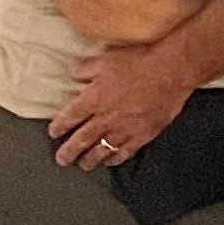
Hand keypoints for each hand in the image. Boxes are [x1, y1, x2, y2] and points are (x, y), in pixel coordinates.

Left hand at [50, 41, 190, 170]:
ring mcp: (124, 129)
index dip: (60, 125)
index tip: (54, 132)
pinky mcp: (142, 135)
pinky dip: (114, 159)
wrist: (170, 71)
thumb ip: (85, 69)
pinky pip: (124, 152)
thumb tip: (72, 74)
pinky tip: (110, 162)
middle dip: (69, 151)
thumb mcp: (105, 59)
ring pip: (102, 150)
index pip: (70, 116)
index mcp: (94, 99)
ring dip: (90, 159)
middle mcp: (105, 118)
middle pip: (82, 139)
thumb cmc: (138, 62)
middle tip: (61, 159)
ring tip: (83, 165)